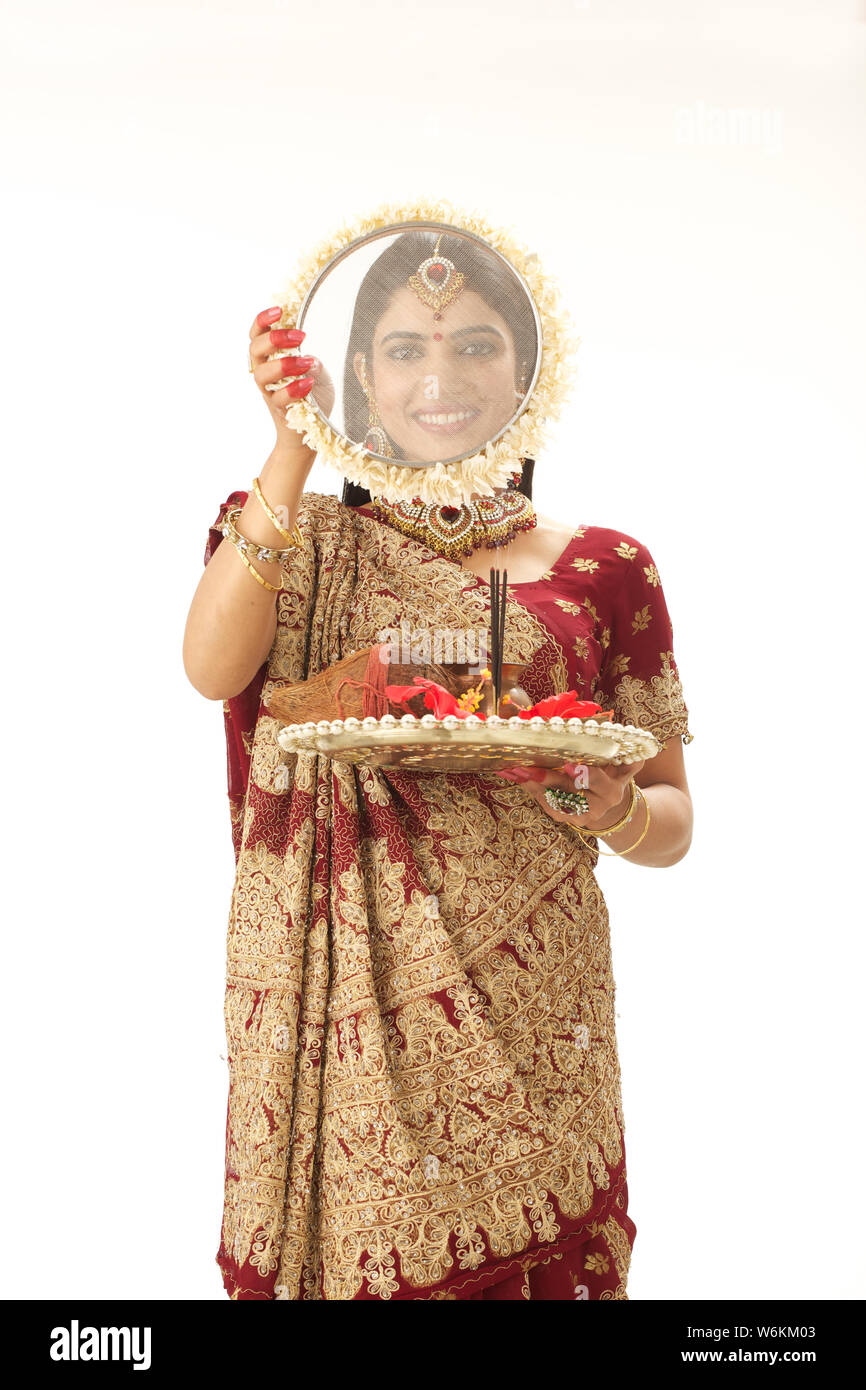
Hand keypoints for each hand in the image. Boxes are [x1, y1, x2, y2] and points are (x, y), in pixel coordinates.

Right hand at [248, 306, 335, 453]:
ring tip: (305, 362)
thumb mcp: (317, 371)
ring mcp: (269, 392)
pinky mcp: (278, 410)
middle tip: (300, 336)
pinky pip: (279, 398)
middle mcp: (264, 373)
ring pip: (262, 374)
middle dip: (274, 339)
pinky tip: (308, 383)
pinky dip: (293, 389)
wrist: (308, 433)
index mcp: (269, 358)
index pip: (256, 335)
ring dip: (283, 364)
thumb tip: (310, 357)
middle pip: (254, 350)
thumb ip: (312, 360)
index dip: (263, 320)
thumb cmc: (312, 398)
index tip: (279, 310)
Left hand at [492, 759, 644, 833]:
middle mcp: (597, 806)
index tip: (568, 765)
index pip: (598, 782)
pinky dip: (531, 790)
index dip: (584, 775)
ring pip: (554, 800)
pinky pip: (547, 805)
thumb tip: (620, 731)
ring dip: (532, 784)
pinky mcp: (568, 818)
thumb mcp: (619, 762)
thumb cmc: (611, 770)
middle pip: (570, 792)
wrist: (608, 798)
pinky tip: (516, 777)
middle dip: (548, 779)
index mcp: (613, 789)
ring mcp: (582, 814)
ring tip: (515, 770)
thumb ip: (620, 752)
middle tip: (527, 769)